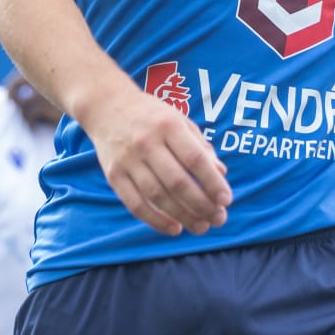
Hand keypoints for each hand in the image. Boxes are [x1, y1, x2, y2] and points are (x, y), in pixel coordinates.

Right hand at [86, 79, 231, 236]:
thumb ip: (200, 145)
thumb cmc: (151, 115)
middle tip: (218, 219)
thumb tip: (221, 173)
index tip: (227, 200)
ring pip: (158, 197)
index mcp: (168, 125)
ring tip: (201, 227)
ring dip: (183, 216)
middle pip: (177, 182)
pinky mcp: (114, 175)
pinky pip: (136, 204)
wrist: (107, 106)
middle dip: (202, 205)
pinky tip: (174, 228)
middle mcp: (147, 142)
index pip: (194, 159)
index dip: (212, 182)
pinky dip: (156, 221)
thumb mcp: (179, 119)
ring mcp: (128, 160)